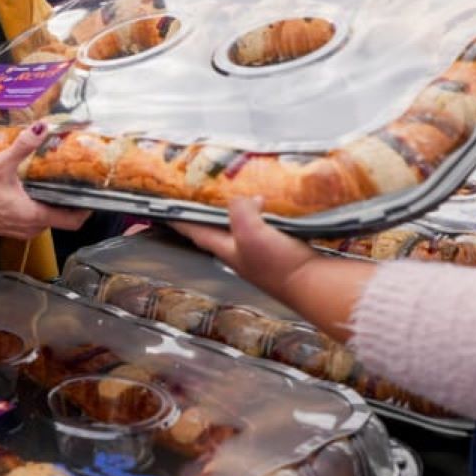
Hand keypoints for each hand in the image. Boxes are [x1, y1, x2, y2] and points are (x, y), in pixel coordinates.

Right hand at [0, 123, 89, 239]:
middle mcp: (33, 227)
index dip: (87, 208)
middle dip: (71, 201)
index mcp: (34, 215)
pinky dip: (42, 208)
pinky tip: (37, 191)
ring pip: (50, 219)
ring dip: (56, 204)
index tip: (95, 193)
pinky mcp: (15, 229)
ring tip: (59, 183)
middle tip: (77, 180)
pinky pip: (38, 221)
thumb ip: (22, 147)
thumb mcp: (0, 165)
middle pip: (64, 218)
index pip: (73, 220)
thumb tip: (41, 128)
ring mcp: (24, 231)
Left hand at [173, 198, 372, 336]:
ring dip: (236, 211)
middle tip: (201, 191)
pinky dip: (262, 214)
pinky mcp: (281, 251)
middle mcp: (240, 252)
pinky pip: (265, 226)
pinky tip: (270, 205)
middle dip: (208, 212)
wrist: (314, 284)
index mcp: (227, 249)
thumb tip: (247, 199)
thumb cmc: (278, 264)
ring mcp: (261, 253)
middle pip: (217, 228)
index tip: (161, 208)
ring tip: (236, 190)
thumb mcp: (250, 232)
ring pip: (241, 226)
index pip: (195, 231)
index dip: (178, 219)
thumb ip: (240, 211)